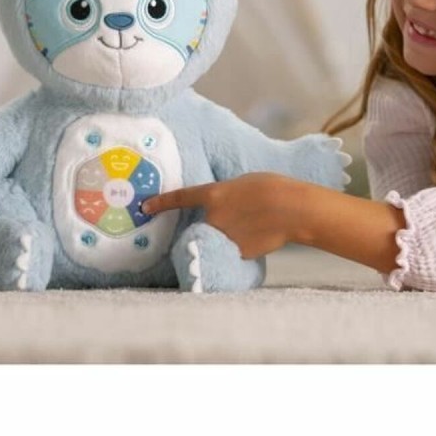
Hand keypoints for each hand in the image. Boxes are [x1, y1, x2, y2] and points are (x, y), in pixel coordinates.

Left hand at [143, 172, 310, 258]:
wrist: (290, 209)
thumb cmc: (271, 187)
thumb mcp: (242, 183)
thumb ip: (226, 195)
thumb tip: (220, 205)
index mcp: (213, 194)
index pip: (179, 198)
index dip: (160, 203)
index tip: (145, 207)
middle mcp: (211, 217)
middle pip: (202, 223)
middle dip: (216, 221)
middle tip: (244, 214)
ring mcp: (222, 236)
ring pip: (217, 237)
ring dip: (230, 233)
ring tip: (256, 224)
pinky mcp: (236, 252)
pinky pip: (232, 249)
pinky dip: (242, 245)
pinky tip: (260, 236)